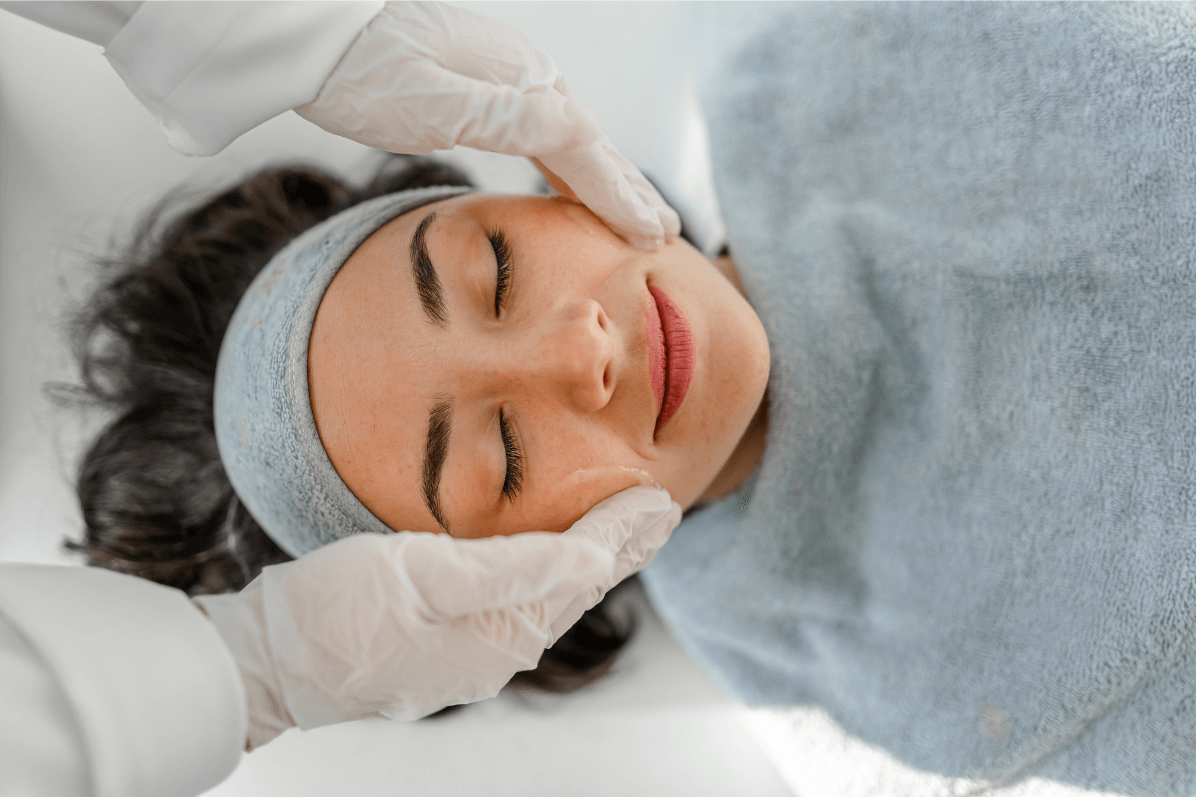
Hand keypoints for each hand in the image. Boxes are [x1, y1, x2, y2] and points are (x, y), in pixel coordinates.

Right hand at [194, 486, 680, 748]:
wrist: (265, 663)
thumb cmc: (337, 612)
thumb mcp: (424, 575)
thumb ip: (513, 568)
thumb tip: (595, 561)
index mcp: (503, 634)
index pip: (584, 571)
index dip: (624, 531)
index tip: (662, 499)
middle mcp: (497, 653)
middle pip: (577, 590)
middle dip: (622, 548)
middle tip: (663, 512)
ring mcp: (469, 656)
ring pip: (549, 600)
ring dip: (590, 563)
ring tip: (621, 535)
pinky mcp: (442, 649)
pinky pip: (516, 607)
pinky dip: (548, 577)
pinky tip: (546, 563)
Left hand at [294, 1, 680, 248]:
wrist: (313, 32)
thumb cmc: (363, 72)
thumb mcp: (435, 103)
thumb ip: (508, 119)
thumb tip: (579, 131)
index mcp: (521, 81)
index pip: (586, 149)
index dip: (621, 196)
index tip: (652, 237)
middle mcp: (524, 74)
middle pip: (591, 143)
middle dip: (629, 189)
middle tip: (667, 232)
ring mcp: (505, 75)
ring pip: (572, 137)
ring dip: (606, 178)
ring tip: (635, 212)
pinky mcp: (482, 82)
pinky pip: (544, 130)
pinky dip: (570, 162)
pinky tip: (569, 179)